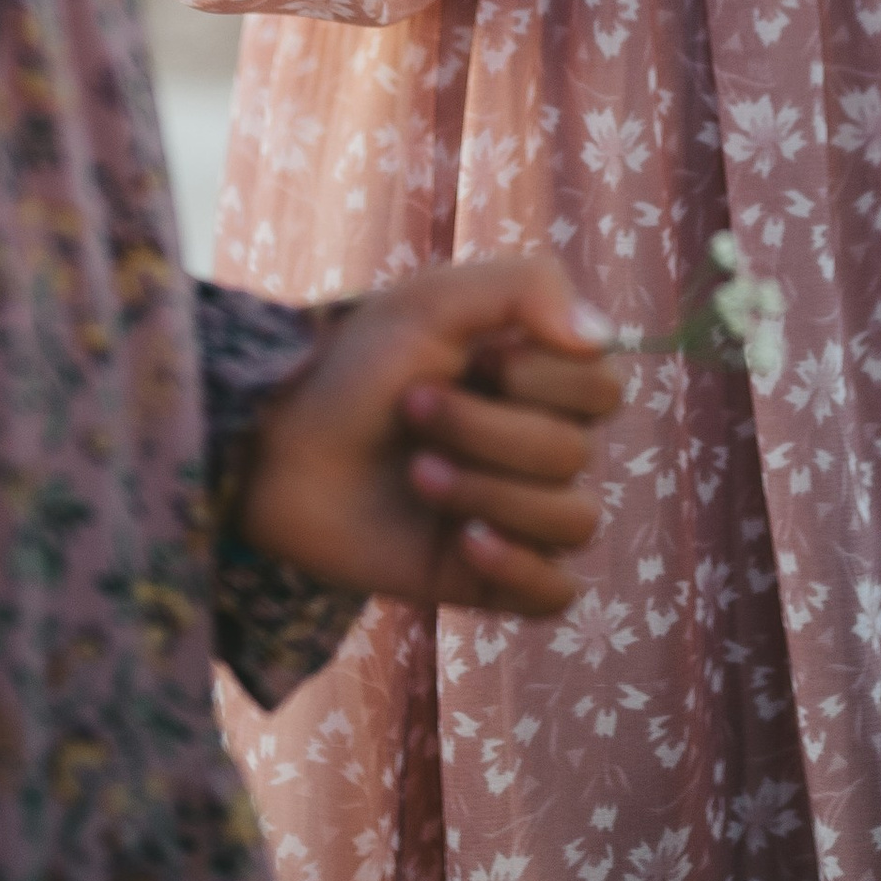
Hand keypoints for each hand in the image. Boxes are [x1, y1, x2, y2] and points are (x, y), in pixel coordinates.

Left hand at [241, 256, 623, 619]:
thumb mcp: (433, 302)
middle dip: (485, 430)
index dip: (538, 379)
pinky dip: (521, 568)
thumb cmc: (354, 368)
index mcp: (541, 382)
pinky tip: (465, 543)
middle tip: (412, 410)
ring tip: (416, 475)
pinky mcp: (490, 578)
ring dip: (488, 492)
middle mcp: (540, 447)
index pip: (603, 389)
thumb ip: (528, 287)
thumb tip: (604, 339)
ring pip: (572, 521)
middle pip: (574, 453)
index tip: (470, 360)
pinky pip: (557, 593)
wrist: (276, 449)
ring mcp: (519, 515)